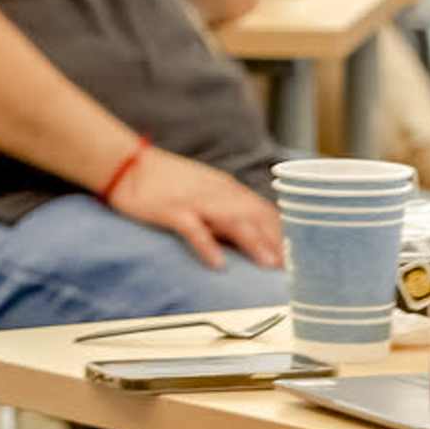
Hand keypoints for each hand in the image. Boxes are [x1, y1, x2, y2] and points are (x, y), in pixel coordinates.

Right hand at [107, 150, 285, 270]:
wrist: (128, 164)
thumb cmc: (167, 181)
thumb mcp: (204, 189)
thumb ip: (228, 207)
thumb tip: (254, 232)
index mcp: (226, 189)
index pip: (264, 210)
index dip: (283, 231)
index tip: (300, 251)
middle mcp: (216, 193)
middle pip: (254, 216)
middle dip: (277, 240)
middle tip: (295, 264)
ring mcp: (194, 201)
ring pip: (231, 221)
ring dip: (254, 242)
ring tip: (269, 264)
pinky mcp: (171, 210)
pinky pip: (193, 229)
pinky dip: (207, 246)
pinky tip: (218, 264)